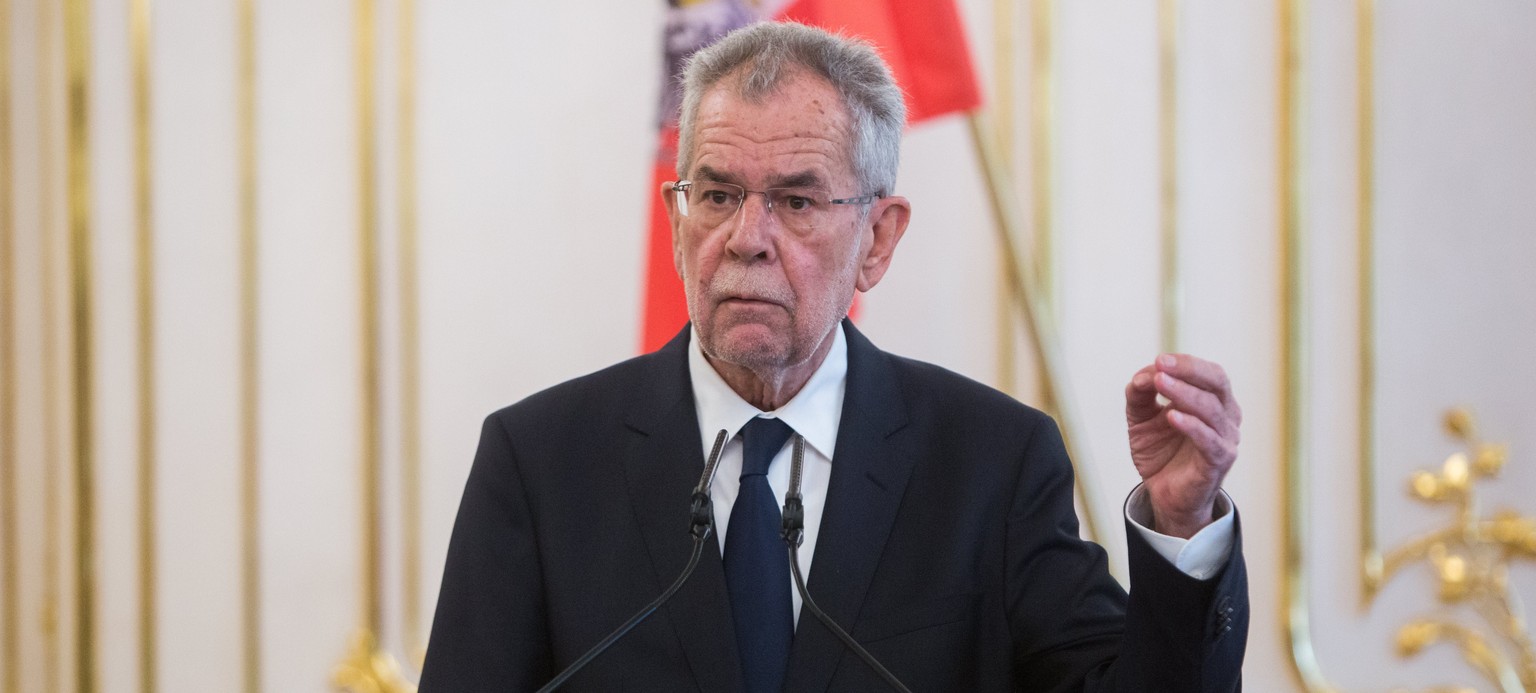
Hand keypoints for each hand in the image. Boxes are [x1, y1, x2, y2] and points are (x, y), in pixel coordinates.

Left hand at [1124, 354, 1241, 538]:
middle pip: (1217, 383)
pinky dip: (1192, 426)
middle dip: (1189, 370)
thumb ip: (1140, 396)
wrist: (1165, 495)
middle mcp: (1226, 416)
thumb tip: (1140, 377)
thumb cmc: (1161, 452)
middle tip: (1161, 365)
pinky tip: (1172, 416)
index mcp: (1213, 401)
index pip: (1207, 373)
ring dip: (1185, 393)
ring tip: (1161, 383)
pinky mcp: (1218, 461)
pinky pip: (1209, 440)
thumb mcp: (1142, 419)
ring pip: (1212, 409)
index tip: (1159, 360)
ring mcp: (1226, 439)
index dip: (1185, 363)